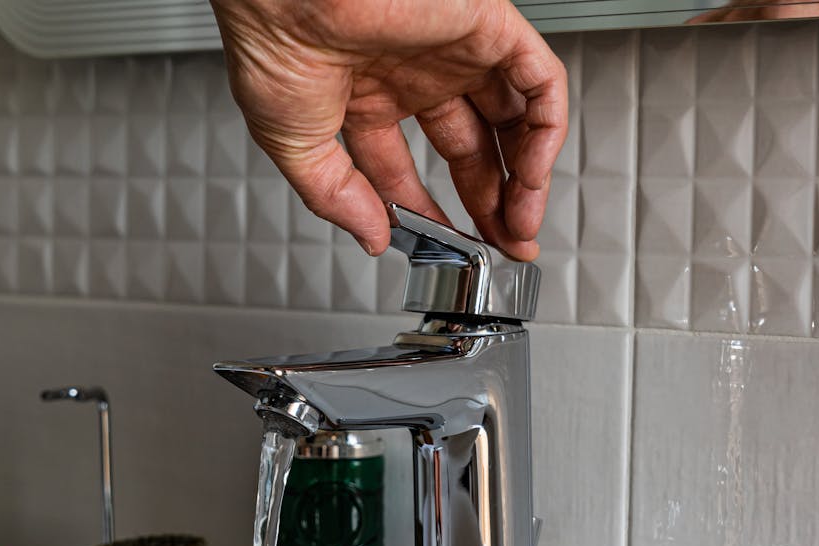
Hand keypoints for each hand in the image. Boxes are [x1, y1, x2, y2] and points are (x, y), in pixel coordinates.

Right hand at [209, 0, 567, 259]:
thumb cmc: (273, 43)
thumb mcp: (294, 145)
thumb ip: (336, 197)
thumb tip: (371, 237)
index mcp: (366, 96)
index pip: (407, 169)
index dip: (429, 214)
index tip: (444, 246)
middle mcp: (414, 73)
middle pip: (469, 149)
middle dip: (489, 203)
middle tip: (501, 244)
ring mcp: (453, 51)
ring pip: (512, 119)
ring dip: (524, 178)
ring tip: (520, 224)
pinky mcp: (486, 26)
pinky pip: (538, 82)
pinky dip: (545, 133)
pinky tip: (531, 176)